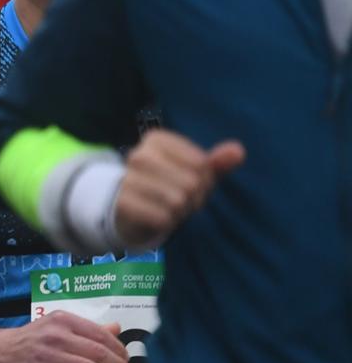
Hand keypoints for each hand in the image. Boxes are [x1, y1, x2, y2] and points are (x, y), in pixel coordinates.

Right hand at [0, 313, 131, 362]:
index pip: (99, 334)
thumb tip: (116, 328)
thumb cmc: (31, 340)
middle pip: (97, 351)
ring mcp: (48, 355)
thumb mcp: (57, 327)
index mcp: (63, 320)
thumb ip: (87, 329)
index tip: (126, 359)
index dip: (118, 348)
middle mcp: (56, 334)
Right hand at [113, 130, 243, 249]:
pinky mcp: (122, 202)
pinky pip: (162, 217)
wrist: (129, 210)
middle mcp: (138, 155)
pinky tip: (157, 218)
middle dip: (194, 197)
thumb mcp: (194, 172)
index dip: (204, 177)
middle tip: (182, 199)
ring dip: (181, 211)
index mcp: (156, 139)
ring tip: (170, 208)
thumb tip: (239, 151)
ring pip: (178, 200)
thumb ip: (216, 162)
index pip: (201, 163)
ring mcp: (127, 178)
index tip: (190, 180)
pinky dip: (166, 222)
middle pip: (191, 182)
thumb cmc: (169, 185)